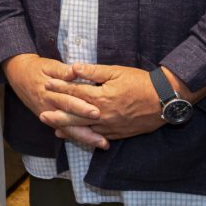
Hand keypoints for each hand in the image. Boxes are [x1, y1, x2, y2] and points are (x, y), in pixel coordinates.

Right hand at [2, 54, 101, 146]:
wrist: (20, 76)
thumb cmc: (38, 69)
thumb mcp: (49, 66)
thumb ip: (62, 71)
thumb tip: (74, 71)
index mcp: (50, 93)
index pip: (67, 102)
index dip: (81, 108)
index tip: (96, 113)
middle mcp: (49, 107)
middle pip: (69, 121)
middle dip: (86, 130)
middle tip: (102, 138)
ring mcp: (49, 116)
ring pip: (68, 129)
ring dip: (85, 138)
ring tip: (102, 144)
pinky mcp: (50, 119)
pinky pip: (64, 130)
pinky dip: (77, 137)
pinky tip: (91, 142)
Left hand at [42, 64, 164, 145]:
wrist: (164, 100)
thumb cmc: (140, 83)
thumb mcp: (116, 72)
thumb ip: (93, 72)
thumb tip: (74, 67)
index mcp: (101, 98)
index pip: (75, 93)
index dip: (59, 88)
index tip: (46, 84)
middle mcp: (103, 116)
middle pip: (75, 117)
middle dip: (57, 115)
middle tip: (41, 115)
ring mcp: (111, 127)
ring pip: (85, 130)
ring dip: (69, 129)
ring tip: (54, 129)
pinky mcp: (119, 133)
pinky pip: (98, 137)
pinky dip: (87, 138)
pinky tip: (80, 137)